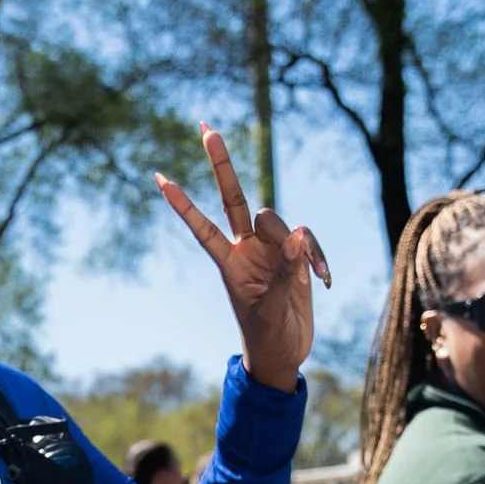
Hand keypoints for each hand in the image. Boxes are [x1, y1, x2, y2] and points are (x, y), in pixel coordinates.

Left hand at [154, 129, 330, 392]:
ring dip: (299, 243)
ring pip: (282, 222)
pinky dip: (316, 255)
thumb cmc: (267, 338)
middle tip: (205, 127)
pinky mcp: (294, 256)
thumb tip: (297, 232)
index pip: (204, 227)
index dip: (184, 205)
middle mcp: (247, 249)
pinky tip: (324, 278)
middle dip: (221, 165)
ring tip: (311, 273)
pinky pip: (305, 240)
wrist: (282, 356)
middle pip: (235, 198)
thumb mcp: (273, 310)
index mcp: (230, 264)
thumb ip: (285, 271)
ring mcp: (271, 250)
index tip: (160, 179)